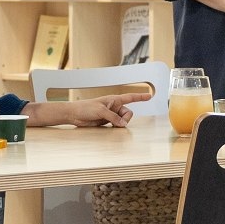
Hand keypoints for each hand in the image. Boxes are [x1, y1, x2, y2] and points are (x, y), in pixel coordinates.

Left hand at [29, 90, 147, 127]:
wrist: (74, 115)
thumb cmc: (85, 108)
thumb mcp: (100, 111)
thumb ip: (113, 117)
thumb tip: (123, 124)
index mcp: (114, 99)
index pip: (130, 97)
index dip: (140, 97)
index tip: (150, 96)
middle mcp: (114, 106)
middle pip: (128, 113)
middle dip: (125, 119)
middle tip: (116, 122)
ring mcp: (111, 114)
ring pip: (123, 120)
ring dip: (119, 124)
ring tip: (109, 124)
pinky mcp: (107, 121)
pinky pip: (117, 125)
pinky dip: (116, 127)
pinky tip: (109, 127)